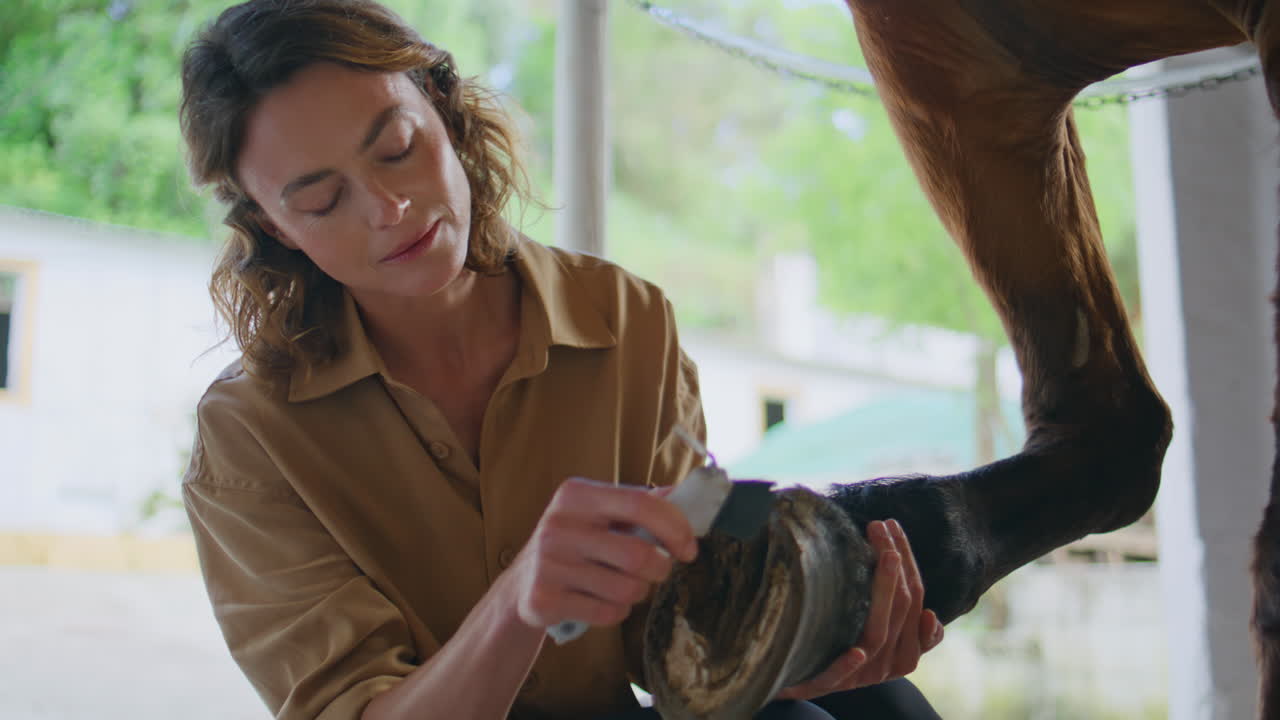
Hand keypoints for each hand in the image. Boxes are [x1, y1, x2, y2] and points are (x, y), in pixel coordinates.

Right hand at [507, 478, 696, 630]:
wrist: (521, 584)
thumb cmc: (575, 543)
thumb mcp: (598, 513)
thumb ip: (640, 503)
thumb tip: (686, 492)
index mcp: (576, 494)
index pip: (640, 504)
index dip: (675, 527)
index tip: (689, 548)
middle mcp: (558, 524)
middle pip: (638, 554)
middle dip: (660, 568)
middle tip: (658, 571)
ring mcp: (548, 563)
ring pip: (627, 588)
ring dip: (639, 592)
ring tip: (626, 585)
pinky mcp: (544, 599)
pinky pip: (607, 613)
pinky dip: (617, 612)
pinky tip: (603, 601)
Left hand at [776, 519, 942, 699]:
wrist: (793, 678)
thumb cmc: (835, 646)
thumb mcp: (868, 623)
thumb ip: (888, 603)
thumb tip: (899, 559)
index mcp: (901, 648)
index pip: (914, 599)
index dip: (908, 563)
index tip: (893, 527)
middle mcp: (887, 663)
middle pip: (902, 609)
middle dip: (897, 564)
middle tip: (881, 525)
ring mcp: (860, 676)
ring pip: (879, 636)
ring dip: (884, 591)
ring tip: (885, 556)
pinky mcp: (827, 684)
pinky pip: (841, 675)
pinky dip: (849, 663)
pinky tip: (856, 652)